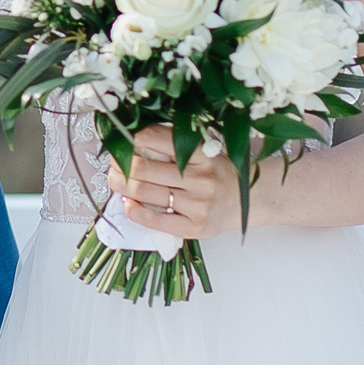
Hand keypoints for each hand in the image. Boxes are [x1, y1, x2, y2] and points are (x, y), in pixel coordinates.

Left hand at [103, 125, 249, 240]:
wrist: (250, 199)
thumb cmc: (218, 172)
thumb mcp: (204, 151)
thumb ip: (174, 147)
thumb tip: (131, 143)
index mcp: (203, 152)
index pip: (156, 138)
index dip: (131, 138)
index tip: (122, 140)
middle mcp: (201, 177)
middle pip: (142, 168)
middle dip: (119, 165)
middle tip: (113, 163)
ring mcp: (198, 203)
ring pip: (144, 192)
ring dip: (120, 185)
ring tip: (116, 180)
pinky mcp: (195, 226)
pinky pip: (155, 219)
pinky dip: (134, 210)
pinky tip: (127, 203)